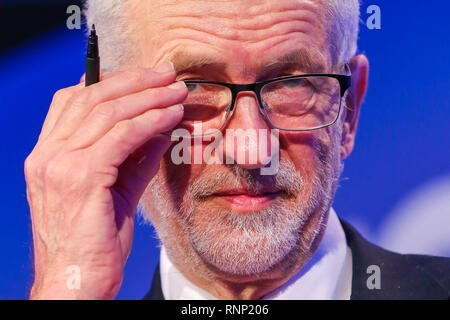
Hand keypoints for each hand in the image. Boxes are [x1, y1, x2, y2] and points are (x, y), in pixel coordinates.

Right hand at [24, 62, 186, 298]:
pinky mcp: (80, 178)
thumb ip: (134, 158)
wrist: (77, 283)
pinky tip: (171, 116)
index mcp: (48, 154)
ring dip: (148, 97)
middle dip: (135, 80)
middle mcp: (46, 154)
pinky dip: (149, 121)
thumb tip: (159, 129)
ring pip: (107, 111)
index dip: (112, 82)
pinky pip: (121, 136)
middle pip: (91, 96)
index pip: (74, 100)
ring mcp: (58, 164)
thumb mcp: (115, 191)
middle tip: (168, 74)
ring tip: (177, 92)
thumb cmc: (96, 240)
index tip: (147, 78)